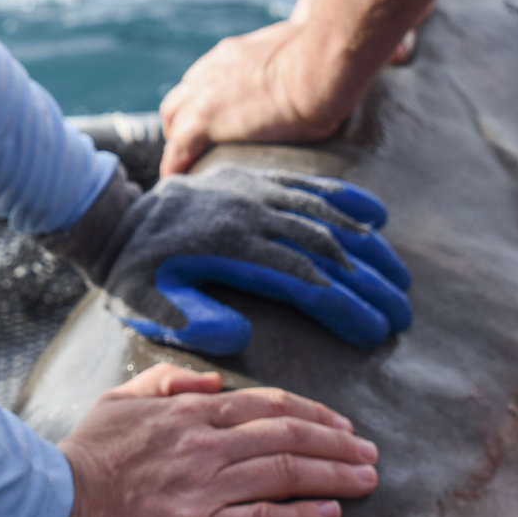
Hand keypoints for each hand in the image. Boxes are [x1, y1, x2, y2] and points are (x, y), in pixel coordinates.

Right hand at [35, 365, 379, 516]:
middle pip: (290, 436)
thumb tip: (211, 378)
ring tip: (367, 481)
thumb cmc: (82, 455)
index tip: (343, 426)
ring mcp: (205, 488)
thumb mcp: (119, 400)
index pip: (269, 406)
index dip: (314, 415)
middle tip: (371, 455)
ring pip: (286, 474)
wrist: (50, 502)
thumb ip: (166, 380)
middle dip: (339, 444)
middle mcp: (206, 444)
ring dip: (335, 476)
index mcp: (190, 411)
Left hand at [90, 168, 410, 356]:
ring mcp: (255, 193)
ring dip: (369, 248)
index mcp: (231, 249)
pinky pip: (308, 186)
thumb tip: (241, 336)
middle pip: (327, 250)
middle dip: (371, 284)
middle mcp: (251, 215)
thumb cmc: (133, 273)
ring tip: (402, 280)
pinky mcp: (253, 180)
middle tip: (404, 315)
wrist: (113, 219)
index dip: (346, 307)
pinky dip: (346, 199)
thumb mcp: (147, 303)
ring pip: (326, 218)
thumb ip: (191, 320)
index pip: (304, 281)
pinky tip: (377, 215)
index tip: (377, 332)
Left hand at [159, 17, 357, 177]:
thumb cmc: (331, 56)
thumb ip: (329, 55)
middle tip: (191, 145)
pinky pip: (178, 148)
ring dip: (176, 141)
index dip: (206, 98)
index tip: (214, 115)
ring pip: (172, 119)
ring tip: (182, 168)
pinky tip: (174, 181)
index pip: (207, 76)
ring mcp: (205, 94)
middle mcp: (212, 68)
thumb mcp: (321, 50)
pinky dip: (174, 164)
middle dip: (182, 119)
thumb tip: (396, 53)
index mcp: (235, 52)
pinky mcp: (206, 119)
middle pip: (181, 95)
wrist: (321, 66)